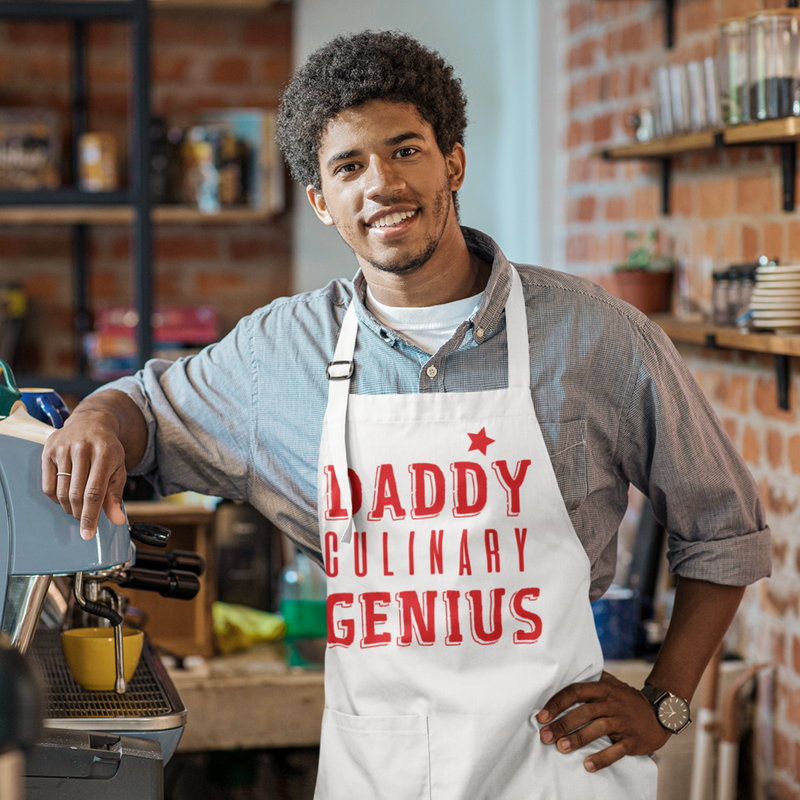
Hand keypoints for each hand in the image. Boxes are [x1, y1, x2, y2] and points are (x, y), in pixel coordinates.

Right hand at [42, 408, 127, 539]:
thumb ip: (116, 495)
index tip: (88, 534)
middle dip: (80, 514)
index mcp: (105, 454)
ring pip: (61, 491)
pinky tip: (65, 496)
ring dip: (69, 507)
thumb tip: (117, 520)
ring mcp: (63, 449)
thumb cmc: (108, 449)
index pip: (94, 492)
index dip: (91, 516)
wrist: (92, 422)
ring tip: (77, 507)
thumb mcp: (118, 469)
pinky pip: (47, 485)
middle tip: (85, 520)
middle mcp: (82, 449)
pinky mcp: (48, 451)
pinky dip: (55, 498)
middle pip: (76, 494)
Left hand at [536, 671, 670, 772]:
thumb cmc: (627, 699)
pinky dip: (602, 758)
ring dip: (578, 739)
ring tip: (561, 748)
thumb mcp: (612, 684)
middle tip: (545, 735)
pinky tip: (588, 765)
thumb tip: (566, 672)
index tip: (541, 715)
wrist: (661, 713)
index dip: (557, 702)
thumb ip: (592, 679)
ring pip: (598, 729)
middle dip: (562, 724)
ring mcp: (623, 722)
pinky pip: (617, 750)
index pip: (576, 691)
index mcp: (603, 689)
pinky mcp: (633, 740)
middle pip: (584, 711)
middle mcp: (612, 703)